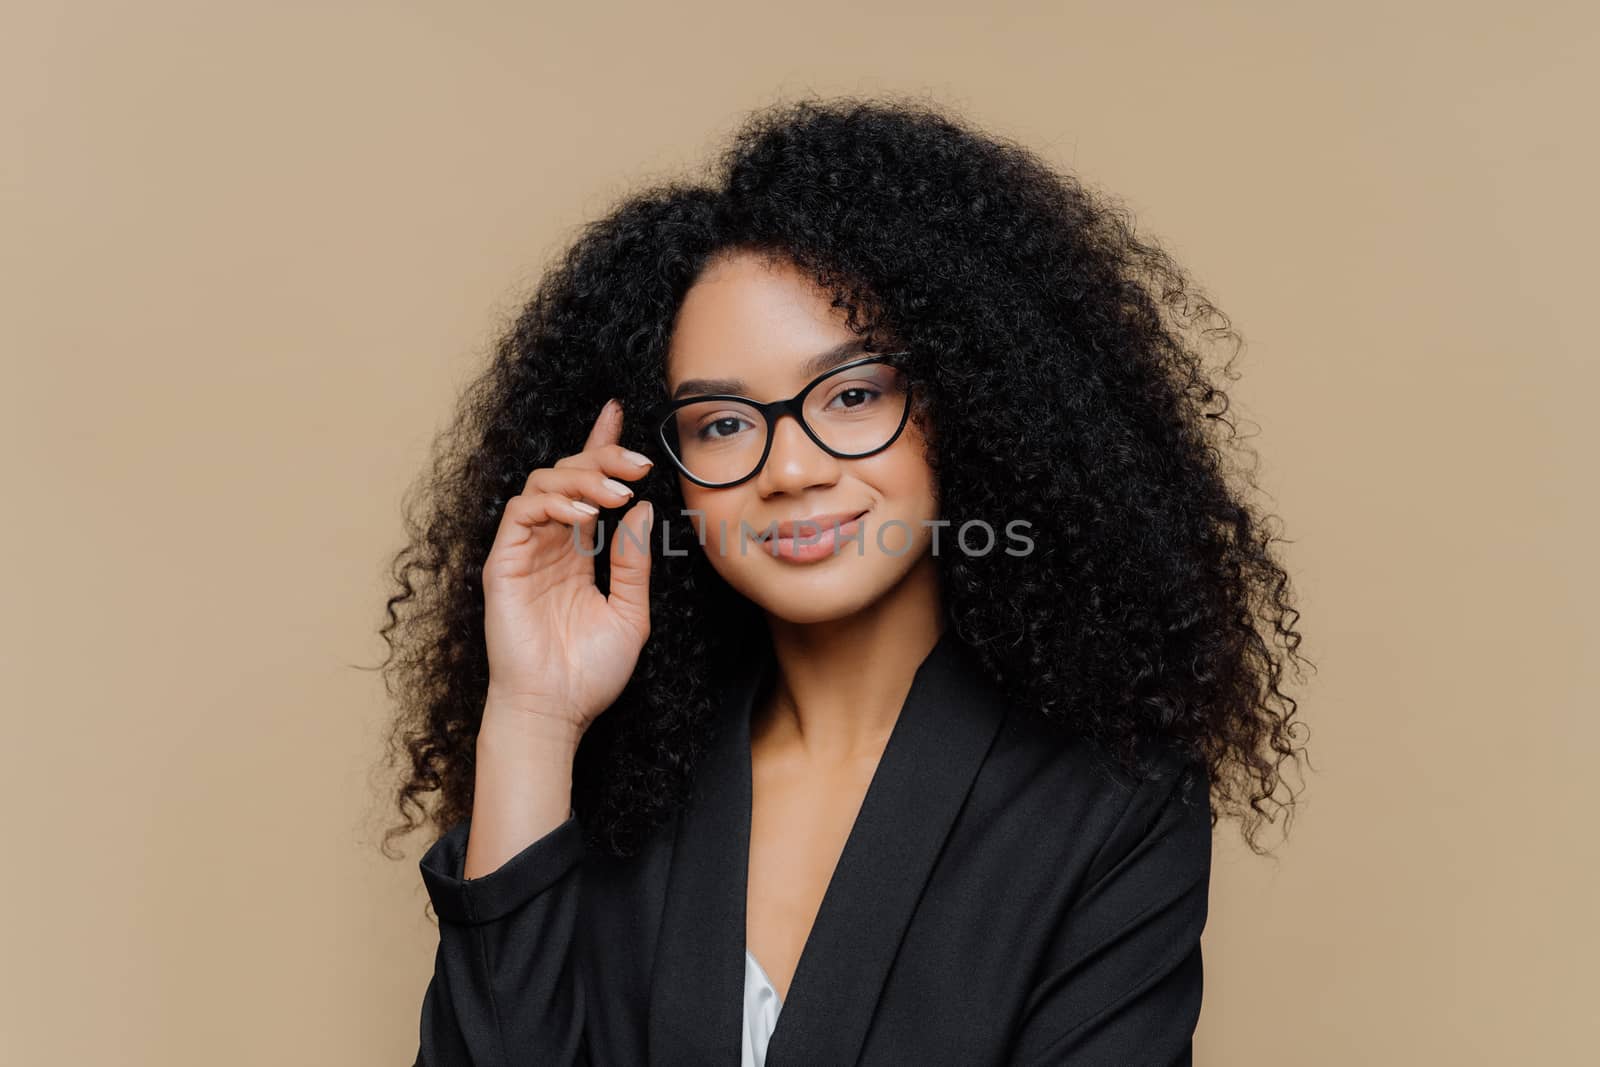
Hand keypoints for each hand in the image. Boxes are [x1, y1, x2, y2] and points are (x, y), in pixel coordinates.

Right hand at [479, 397, 655, 736]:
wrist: (557, 711)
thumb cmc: (591, 672)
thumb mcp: (631, 612)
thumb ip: (634, 562)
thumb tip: (641, 511)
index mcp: (578, 552)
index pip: (587, 487)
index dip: (600, 447)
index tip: (618, 413)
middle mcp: (550, 545)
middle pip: (568, 475)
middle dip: (603, 459)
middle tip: (638, 465)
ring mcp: (524, 551)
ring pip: (543, 484)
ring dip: (583, 479)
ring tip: (618, 495)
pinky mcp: (503, 563)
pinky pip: (522, 512)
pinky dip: (555, 503)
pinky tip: (587, 516)